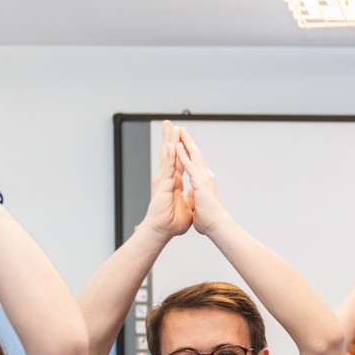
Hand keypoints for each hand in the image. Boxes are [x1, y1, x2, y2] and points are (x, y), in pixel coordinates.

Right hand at [145, 121, 193, 237]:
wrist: (162, 230)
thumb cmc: (171, 222)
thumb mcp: (185, 207)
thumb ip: (188, 197)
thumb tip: (192, 193)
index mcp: (172, 182)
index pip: (177, 162)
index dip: (178, 149)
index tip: (179, 137)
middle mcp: (166, 178)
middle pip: (169, 154)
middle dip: (170, 138)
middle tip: (169, 123)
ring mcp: (163, 180)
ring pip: (166, 156)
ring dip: (168, 140)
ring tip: (170, 126)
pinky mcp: (163, 185)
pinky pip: (167, 167)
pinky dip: (169, 155)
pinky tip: (171, 144)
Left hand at [174, 126, 227, 234]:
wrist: (217, 226)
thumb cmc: (210, 220)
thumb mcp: (200, 206)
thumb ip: (196, 200)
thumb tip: (194, 200)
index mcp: (204, 182)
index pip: (195, 164)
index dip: (189, 153)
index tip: (183, 144)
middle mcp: (205, 176)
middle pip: (195, 154)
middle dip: (188, 141)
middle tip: (181, 129)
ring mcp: (204, 177)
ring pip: (193, 154)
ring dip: (185, 141)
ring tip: (178, 129)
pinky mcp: (200, 181)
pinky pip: (189, 164)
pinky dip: (182, 154)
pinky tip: (176, 145)